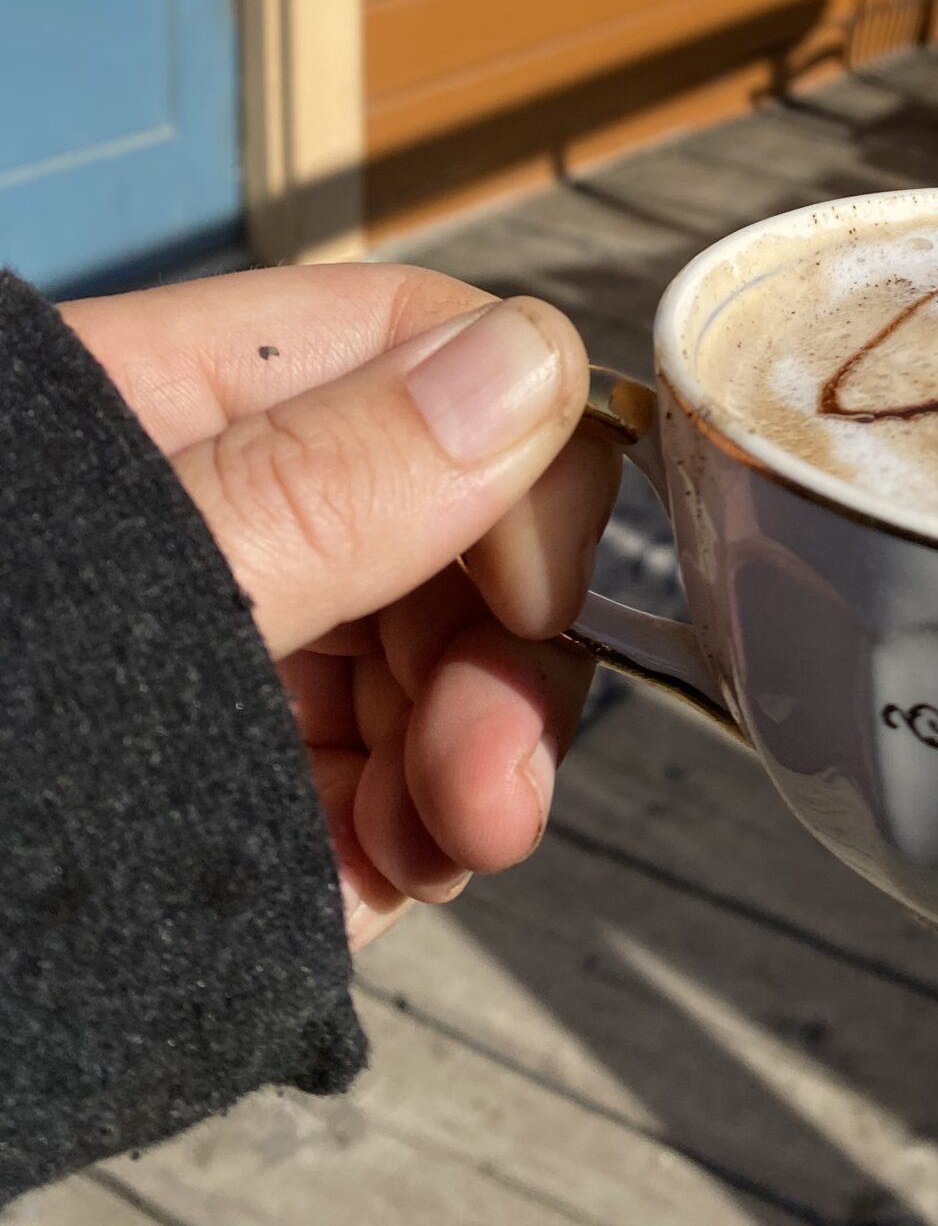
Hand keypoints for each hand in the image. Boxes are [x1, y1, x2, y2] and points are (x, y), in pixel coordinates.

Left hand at [64, 264, 624, 951]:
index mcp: (166, 399)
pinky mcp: (218, 788)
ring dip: (470, 760)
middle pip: (447, 523)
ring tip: (438, 852)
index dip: (516, 458)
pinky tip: (389, 877)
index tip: (532, 602)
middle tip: (491, 793)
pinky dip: (408, 835)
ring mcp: (221, 652)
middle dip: (498, 656)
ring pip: (428, 664)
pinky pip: (372, 786)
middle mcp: (213, 512)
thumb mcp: (117, 599)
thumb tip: (528, 361)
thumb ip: (314, 487)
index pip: (414, 348)